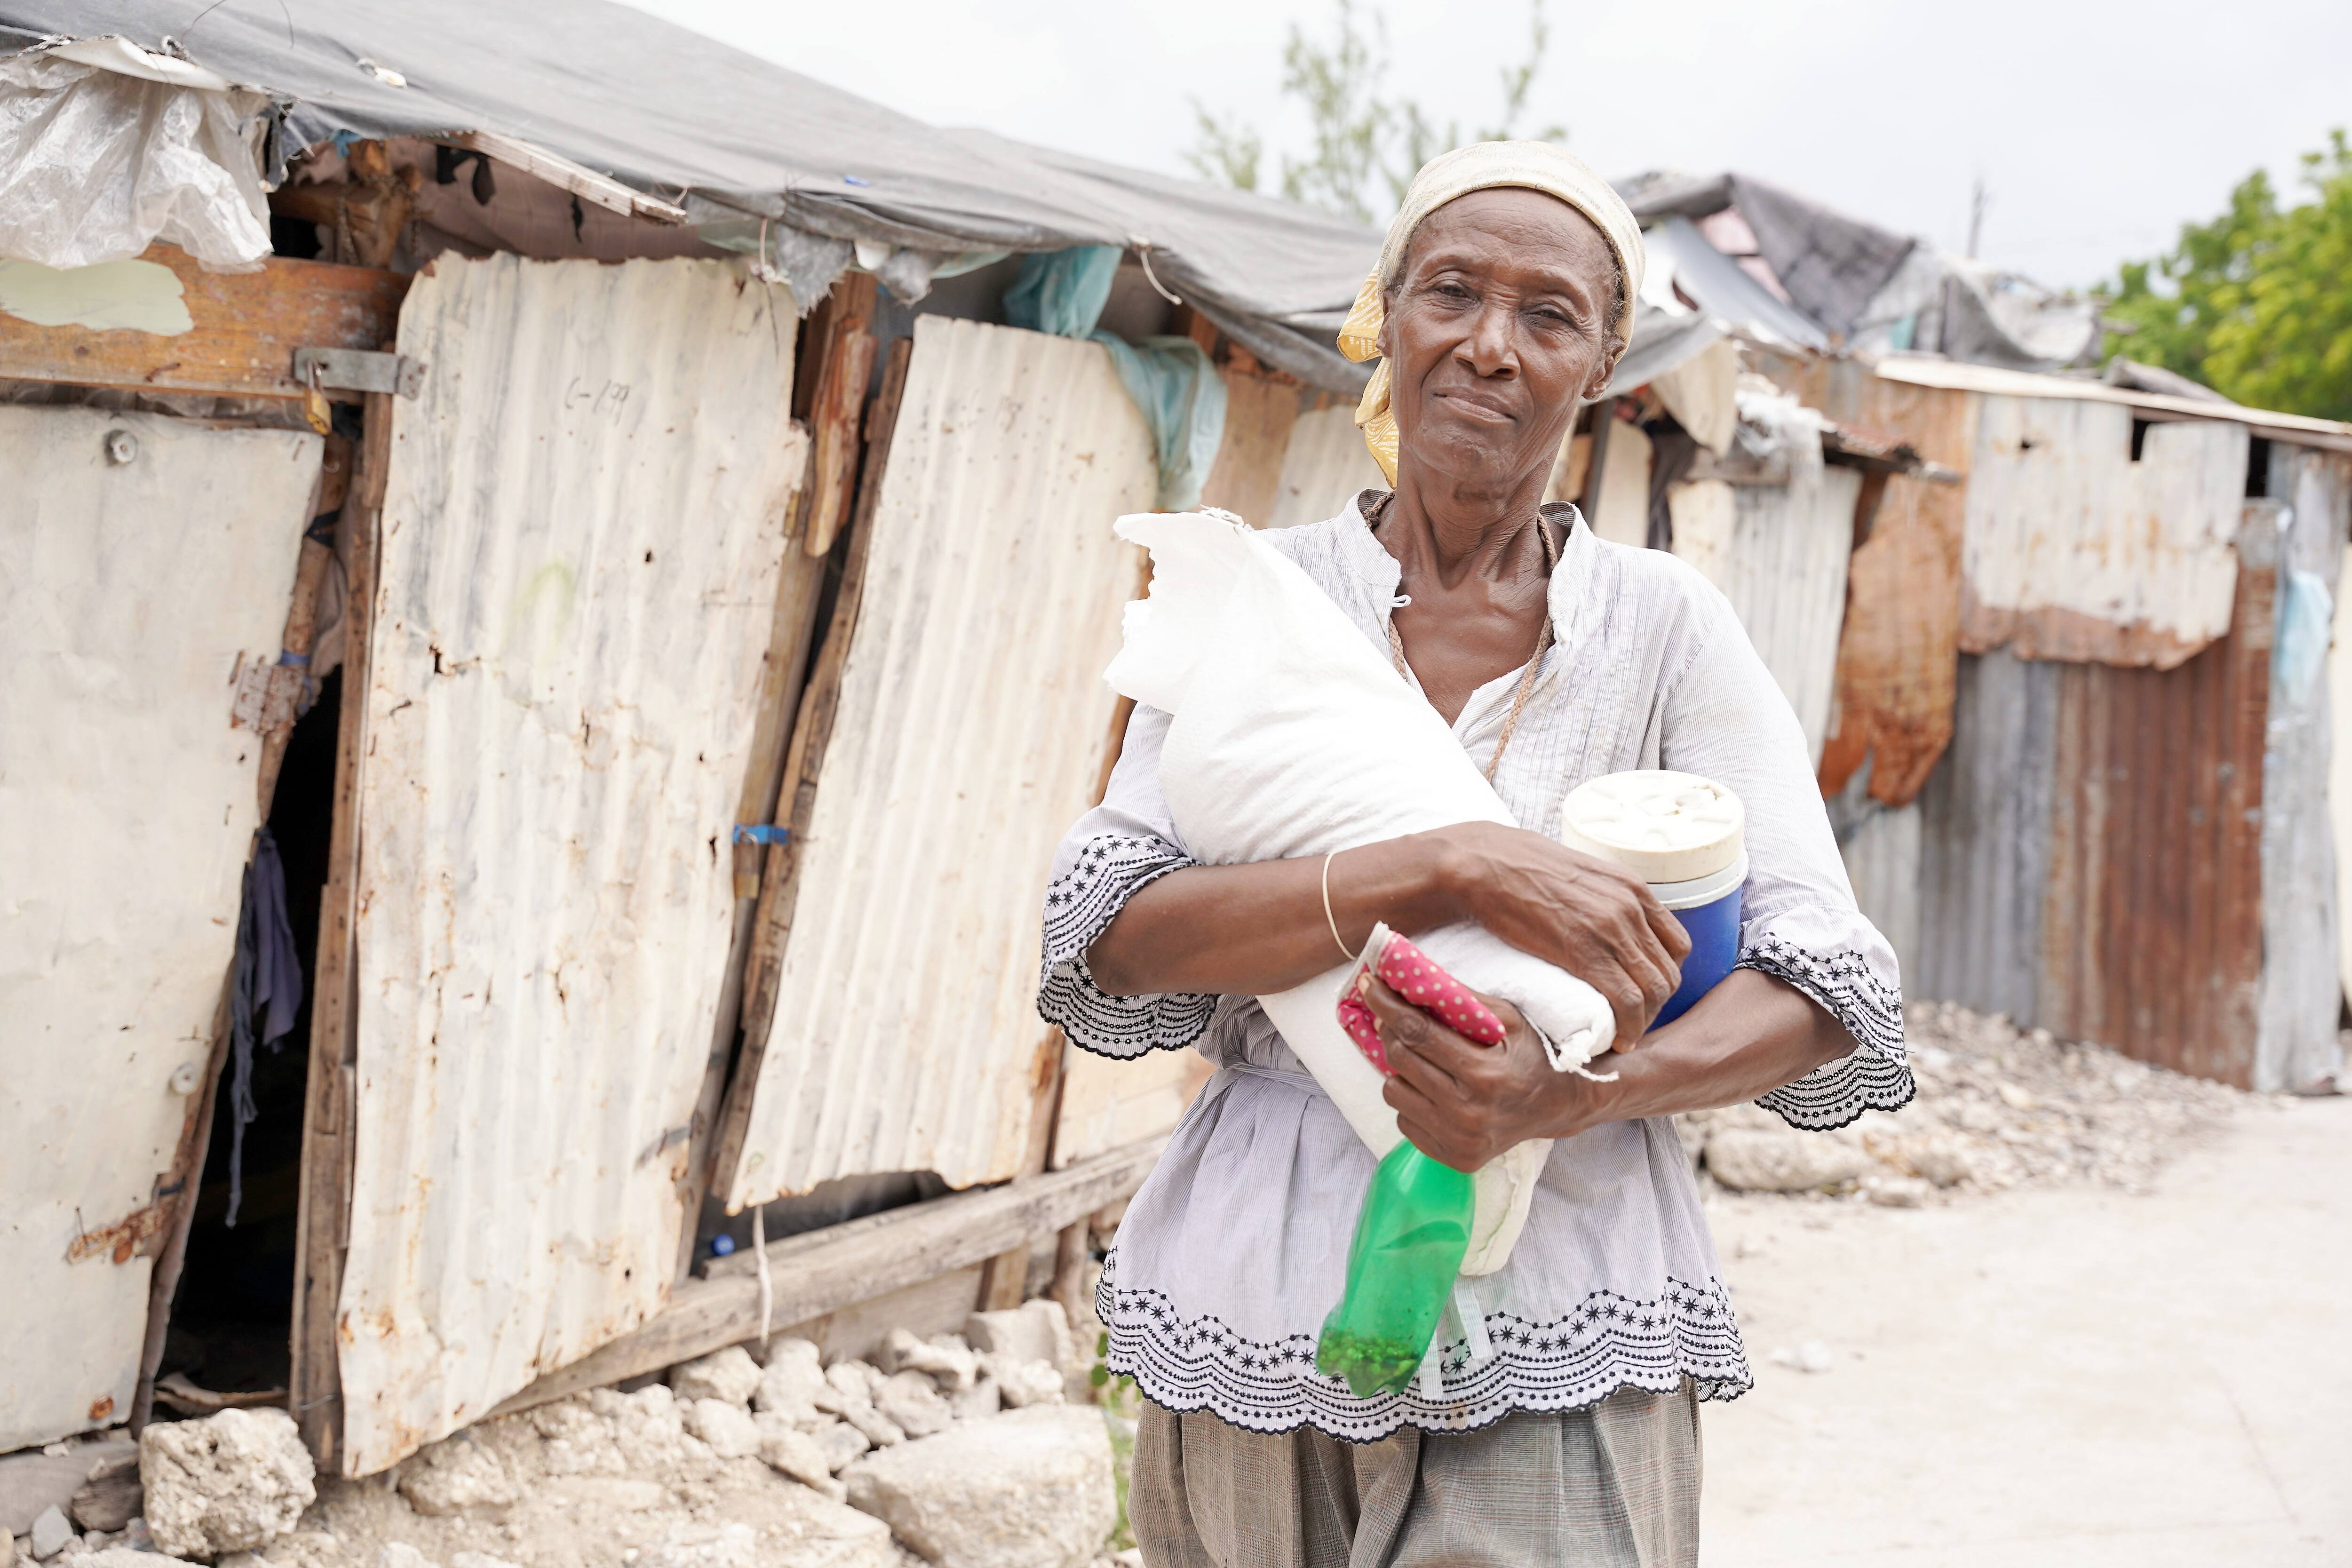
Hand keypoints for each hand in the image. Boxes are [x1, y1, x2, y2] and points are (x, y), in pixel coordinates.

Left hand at [1360, 973, 1613, 1170]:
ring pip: (1393, 1093)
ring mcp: (1459, 1141)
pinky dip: (1412, 1101)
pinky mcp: (1453, 1158)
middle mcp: (1469, 1114)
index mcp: (1484, 1075)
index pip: (1418, 1033)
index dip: (1387, 1005)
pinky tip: (1434, 1091)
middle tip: (1394, 1017)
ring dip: (1400, 1070)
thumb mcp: (1509, 1019)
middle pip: (1401, 1060)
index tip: (1369, 984)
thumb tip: (1411, 976)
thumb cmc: (1533, 1054)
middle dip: (1391, 1031)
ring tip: (1423, 1061)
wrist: (1559, 1106)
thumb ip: (1463, 999)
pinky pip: (1404, 1122)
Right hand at [1433, 822, 1689, 1050]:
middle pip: (1668, 971)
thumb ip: (1601, 896)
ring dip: (1644, 1021)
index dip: (1664, 976)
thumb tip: (1602, 922)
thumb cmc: (1517, 867)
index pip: (1676, 944)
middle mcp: (1631, 906)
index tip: (1643, 994)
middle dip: (1657, 1005)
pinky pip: (1629, 1001)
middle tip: (1632, 1023)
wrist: (1483, 864)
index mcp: (1631, 887)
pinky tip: (1617, 1040)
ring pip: (1655, 989)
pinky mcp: (1587, 953)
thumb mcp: (1577, 873)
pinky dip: (1630, 1027)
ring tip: (1623, 1035)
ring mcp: (1612, 929)